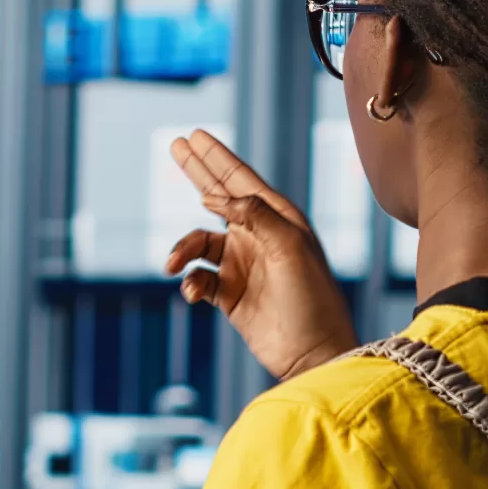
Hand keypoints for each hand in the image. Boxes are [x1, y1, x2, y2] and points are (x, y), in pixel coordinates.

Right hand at [165, 131, 359, 381]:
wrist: (314, 352)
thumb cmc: (312, 297)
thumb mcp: (289, 246)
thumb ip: (253, 214)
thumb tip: (214, 196)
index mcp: (278, 219)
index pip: (241, 180)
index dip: (216, 157)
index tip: (193, 136)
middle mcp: (258, 237)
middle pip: (219, 196)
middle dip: (197, 172)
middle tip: (176, 145)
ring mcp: (242, 265)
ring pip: (199, 243)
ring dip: (183, 249)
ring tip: (173, 263)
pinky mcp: (230, 296)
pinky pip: (198, 278)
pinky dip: (190, 283)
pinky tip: (193, 293)